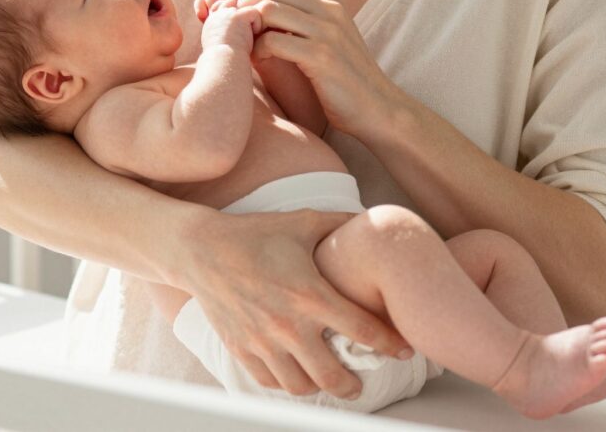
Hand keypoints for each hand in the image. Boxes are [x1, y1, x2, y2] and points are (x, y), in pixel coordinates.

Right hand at [180, 209, 411, 397]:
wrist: (201, 249)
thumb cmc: (255, 233)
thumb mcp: (302, 222)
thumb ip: (339, 222)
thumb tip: (370, 218)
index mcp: (311, 294)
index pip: (362, 330)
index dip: (389, 344)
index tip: (403, 350)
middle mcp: (289, 324)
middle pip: (332, 375)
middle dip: (354, 385)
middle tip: (361, 383)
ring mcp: (263, 341)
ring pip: (300, 387)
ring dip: (319, 388)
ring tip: (327, 380)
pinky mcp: (241, 349)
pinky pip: (270, 382)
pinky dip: (286, 384)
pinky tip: (295, 374)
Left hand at [206, 0, 407, 138]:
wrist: (378, 108)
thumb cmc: (342, 78)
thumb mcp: (323, 38)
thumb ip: (296, 19)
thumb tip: (251, 8)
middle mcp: (329, 7)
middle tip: (214, 13)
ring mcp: (328, 29)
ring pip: (269, 7)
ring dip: (243, 21)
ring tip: (231, 37)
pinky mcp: (323, 55)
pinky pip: (275, 41)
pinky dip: (256, 48)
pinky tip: (252, 59)